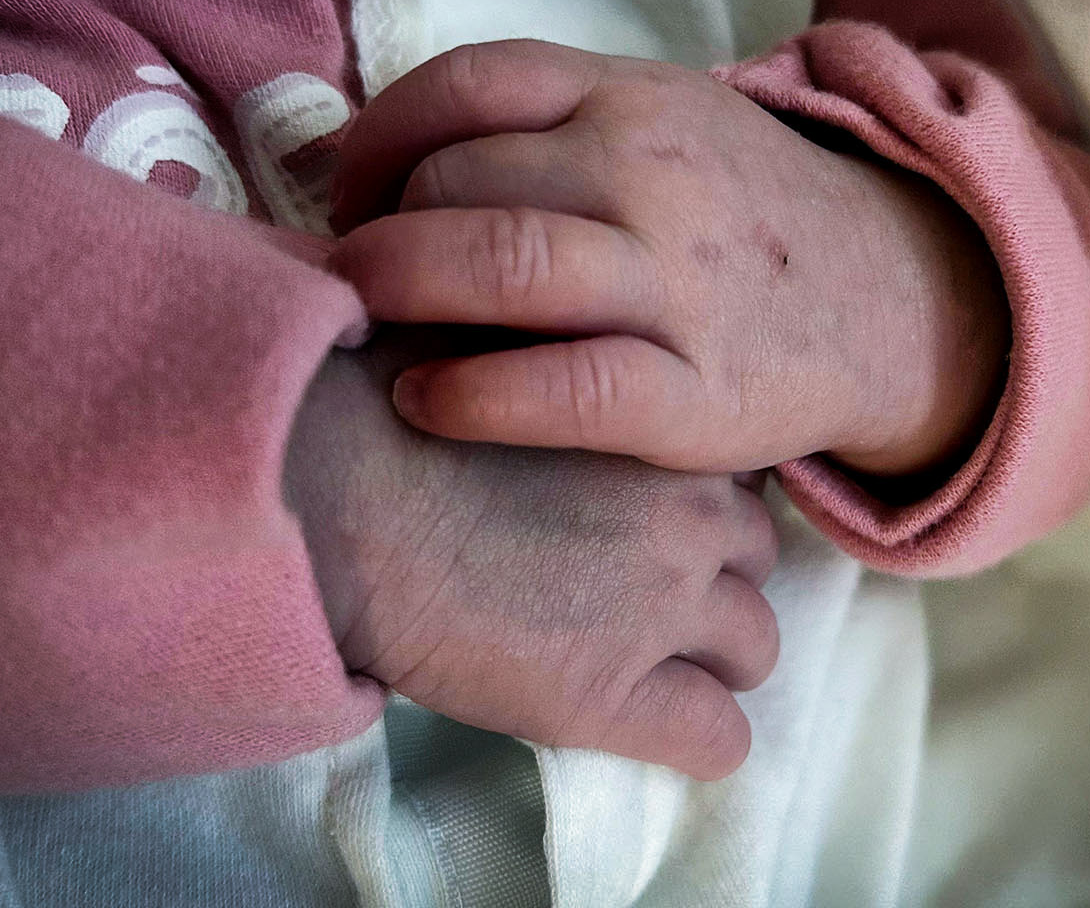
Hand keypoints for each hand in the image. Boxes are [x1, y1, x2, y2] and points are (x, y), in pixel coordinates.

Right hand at [284, 328, 779, 780]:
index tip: (636, 518)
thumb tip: (538, 365)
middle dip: (709, 577)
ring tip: (637, 664)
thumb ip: (561, 376)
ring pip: (754, 648)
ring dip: (709, 659)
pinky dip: (695, 738)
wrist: (334, 493)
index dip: (690, 503)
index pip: (735, 475)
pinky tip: (644, 727)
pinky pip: (718, 739)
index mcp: (662, 426)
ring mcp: (662, 608)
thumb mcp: (500, 349)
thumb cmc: (384, 405)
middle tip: (631, 593)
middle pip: (756, 558)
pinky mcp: (616, 696)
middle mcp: (689, 515)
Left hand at [328, 40, 1006, 477]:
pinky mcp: (697, 393)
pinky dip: (473, 393)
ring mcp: (680, 281)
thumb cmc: (734, 218)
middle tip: (354, 283)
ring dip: (399, 294)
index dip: (375, 141)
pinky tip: (426, 401)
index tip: (349, 200)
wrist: (890, 299)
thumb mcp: (658, 125)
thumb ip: (539, 127)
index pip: (466, 83)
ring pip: (503, 262)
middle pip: (459, 180)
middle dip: (377, 236)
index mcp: (631, 97)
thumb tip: (360, 158)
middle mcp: (652, 173)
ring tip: (365, 326)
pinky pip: (565, 386)